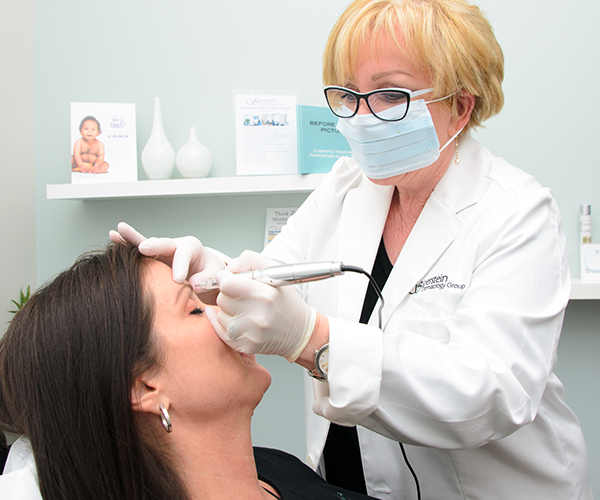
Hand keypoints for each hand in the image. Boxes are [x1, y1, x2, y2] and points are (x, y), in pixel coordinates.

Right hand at [108, 222, 225, 289]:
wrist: (205, 274)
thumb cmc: (210, 274)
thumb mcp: (215, 277)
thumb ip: (207, 280)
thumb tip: (193, 284)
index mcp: (192, 247)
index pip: (184, 255)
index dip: (180, 267)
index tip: (177, 281)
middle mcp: (175, 245)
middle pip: (164, 243)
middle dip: (154, 245)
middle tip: (145, 248)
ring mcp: (161, 251)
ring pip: (146, 243)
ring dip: (132, 239)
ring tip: (118, 231)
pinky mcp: (152, 258)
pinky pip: (138, 250)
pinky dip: (127, 244)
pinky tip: (114, 236)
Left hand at [206, 251, 316, 361]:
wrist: (299, 331)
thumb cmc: (286, 300)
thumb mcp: (274, 270)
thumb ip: (249, 260)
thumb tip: (227, 269)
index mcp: (265, 295)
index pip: (227, 285)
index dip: (226, 279)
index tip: (230, 279)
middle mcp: (258, 316)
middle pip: (222, 299)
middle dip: (229, 295)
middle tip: (242, 296)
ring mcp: (251, 334)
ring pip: (220, 315)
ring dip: (228, 311)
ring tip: (245, 309)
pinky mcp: (246, 346)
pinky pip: (221, 331)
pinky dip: (225, 324)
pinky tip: (236, 319)